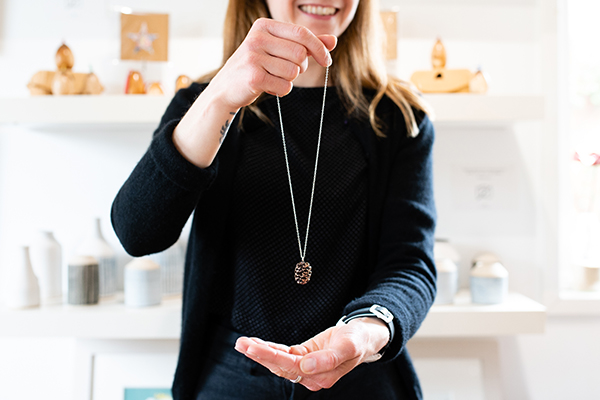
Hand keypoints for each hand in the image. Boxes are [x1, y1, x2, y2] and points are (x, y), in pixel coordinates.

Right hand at [208, 18, 336, 109]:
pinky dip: (281, 91)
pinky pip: (285, 86)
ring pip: (293, 71)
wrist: (226, 89)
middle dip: (301, 67)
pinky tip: (268, 87)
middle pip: (300, 54)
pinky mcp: (253, 77)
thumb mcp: (279, 50)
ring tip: (273, 78)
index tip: (327, 60)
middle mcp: (257, 38)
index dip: (319, 47)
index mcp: (264, 26)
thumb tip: (333, 40)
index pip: (302, 33)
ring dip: (289, 80)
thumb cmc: (256, 67)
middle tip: (287, 72)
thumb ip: (306, 44)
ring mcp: (253, 57)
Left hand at [234, 317, 389, 390]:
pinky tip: (255, 343)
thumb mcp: (349, 346)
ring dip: (260, 352)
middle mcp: (311, 375)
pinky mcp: (303, 357)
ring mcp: (306, 367)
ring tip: (242, 343)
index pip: (291, 367)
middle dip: (260, 355)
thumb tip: (307, 366)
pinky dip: (269, 348)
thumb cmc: (358, 340)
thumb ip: (329, 359)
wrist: (364, 337)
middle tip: (242, 344)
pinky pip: (283, 354)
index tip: (254, 347)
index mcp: (322, 376)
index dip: (271, 357)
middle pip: (280, 366)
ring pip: (279, 362)